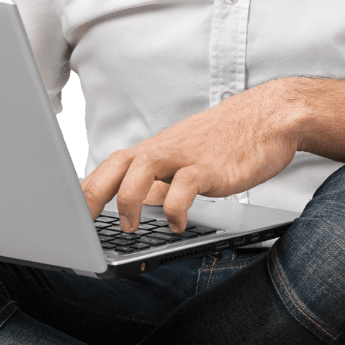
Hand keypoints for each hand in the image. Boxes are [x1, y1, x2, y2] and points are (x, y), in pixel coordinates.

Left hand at [80, 81, 303, 233]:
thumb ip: (163, 178)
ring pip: (142, 169)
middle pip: (118, 163)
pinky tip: (178, 224)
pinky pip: (185, 186)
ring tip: (129, 227)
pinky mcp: (211, 167)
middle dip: (94, 192)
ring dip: (128, 199)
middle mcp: (167, 149)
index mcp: (158, 148)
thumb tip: (139, 200)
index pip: (113, 163)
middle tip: (84, 223)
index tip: (73, 212)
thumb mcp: (188, 159)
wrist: (271, 117)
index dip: (89, 186)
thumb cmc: (230, 140)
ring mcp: (188, 156)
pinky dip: (175, 209)